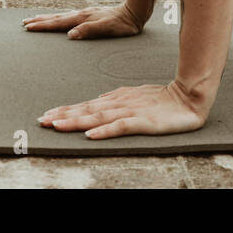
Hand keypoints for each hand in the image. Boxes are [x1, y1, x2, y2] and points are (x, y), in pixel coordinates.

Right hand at [22, 3, 144, 38]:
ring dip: (47, 18)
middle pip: (55, 18)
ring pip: (61, 16)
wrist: (134, 12)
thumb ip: (88, 31)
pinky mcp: (89, 15)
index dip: (42, 26)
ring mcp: (84, 14)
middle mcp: (81, 14)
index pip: (58, 23)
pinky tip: (59, 19)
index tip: (28, 27)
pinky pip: (68, 17)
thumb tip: (70, 35)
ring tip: (35, 19)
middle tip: (24, 23)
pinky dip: (58, 18)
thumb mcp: (107, 29)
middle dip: (39, 21)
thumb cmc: (122, 25)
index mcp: (82, 18)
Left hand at [37, 81, 207, 138]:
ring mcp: (132, 112)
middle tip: (42, 121)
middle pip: (87, 111)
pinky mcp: (145, 122)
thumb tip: (96, 103)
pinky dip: (104, 131)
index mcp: (117, 99)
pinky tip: (90, 135)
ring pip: (98, 118)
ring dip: (76, 122)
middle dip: (63, 116)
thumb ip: (115, 101)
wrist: (190, 97)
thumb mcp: (135, 97)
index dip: (66, 110)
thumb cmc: (163, 99)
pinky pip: (121, 127)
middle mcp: (120, 104)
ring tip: (57, 125)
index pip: (87, 106)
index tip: (47, 115)